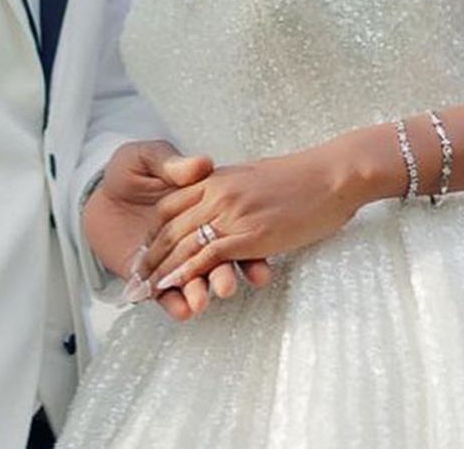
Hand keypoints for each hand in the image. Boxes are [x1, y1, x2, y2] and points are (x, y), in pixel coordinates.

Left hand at [83, 140, 270, 319]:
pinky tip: (182, 310)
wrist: (99, 194)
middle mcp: (192, 235)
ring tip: (201, 301)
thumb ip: (173, 164)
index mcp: (200, 206)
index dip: (242, 242)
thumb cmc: (128, 172)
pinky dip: (175, 304)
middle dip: (222, 275)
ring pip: (192, 279)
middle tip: (226, 287)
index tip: (255, 257)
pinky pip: (167, 295)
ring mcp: (174, 259)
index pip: (223, 225)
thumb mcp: (150, 158)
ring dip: (199, 292)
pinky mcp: (153, 276)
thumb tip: (201, 164)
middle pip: (213, 258)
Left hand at [139, 129, 392, 291]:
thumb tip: (216, 198)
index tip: (144, 250)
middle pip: (169, 226)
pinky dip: (185, 272)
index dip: (154, 230)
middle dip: (149, 255)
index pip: (170, 205)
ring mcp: (230, 213)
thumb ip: (229, 187)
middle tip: (133, 278)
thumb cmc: (299, 177)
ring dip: (161, 270)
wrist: (330, 174)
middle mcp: (216, 193)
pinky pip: (206, 255)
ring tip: (144, 289)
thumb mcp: (253, 175)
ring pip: (182, 243)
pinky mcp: (247, 234)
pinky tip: (173, 287)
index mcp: (216, 178)